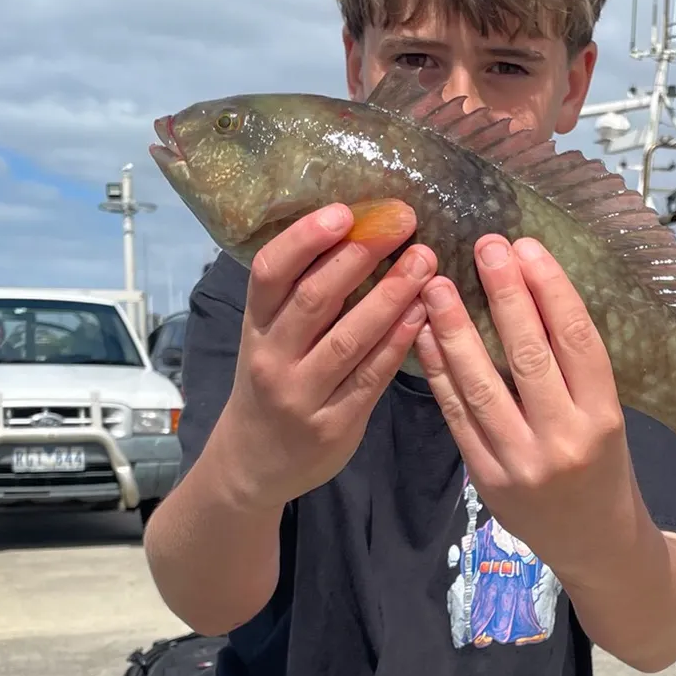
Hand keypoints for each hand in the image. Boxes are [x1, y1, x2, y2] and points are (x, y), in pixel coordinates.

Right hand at [212, 202, 435, 510]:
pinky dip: (398, 342)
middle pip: (314, 299)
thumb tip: (356, 231)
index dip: (304, 239)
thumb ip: (300, 295)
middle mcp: (272, 358)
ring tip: (424, 260)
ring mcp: (301, 395)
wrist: (251, 464)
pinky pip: (371, 377)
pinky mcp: (333, 425)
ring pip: (349, 338)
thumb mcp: (267, 337)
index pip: (268, 273)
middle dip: (360, 256)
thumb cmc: (270, 381)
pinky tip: (423, 314)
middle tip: (402, 222)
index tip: (343, 211)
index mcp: (254, 326)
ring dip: (390, 295)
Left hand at [412, 234, 644, 582]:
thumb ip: (574, 369)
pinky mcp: (487, 480)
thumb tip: (530, 291)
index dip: (551, 289)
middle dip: (504, 295)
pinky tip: (425, 336)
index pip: (577, 340)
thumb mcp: (610, 417)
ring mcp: (521, 464)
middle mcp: (565, 441)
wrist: (599, 548)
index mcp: (605, 418)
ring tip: (437, 285)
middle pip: (530, 356)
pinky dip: (439, 373)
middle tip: (485, 246)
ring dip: (456, 330)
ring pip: (483, 385)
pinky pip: (457, 416)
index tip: (527, 247)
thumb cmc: (606, 469)